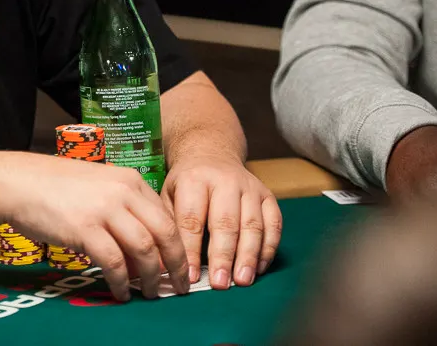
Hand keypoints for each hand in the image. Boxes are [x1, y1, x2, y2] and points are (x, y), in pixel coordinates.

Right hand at [0, 152, 189, 301]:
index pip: (166, 216)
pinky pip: (114, 263)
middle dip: (176, 265)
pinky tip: (121, 292)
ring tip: (149, 293)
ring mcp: (104, 209)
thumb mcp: (98, 186)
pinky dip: (122, 282)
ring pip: (144, 250)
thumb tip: (142, 250)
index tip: (179, 266)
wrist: (17, 182)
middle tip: (178, 286)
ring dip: (151, 278)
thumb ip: (122, 209)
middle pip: (164, 233)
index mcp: (130, 179)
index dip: (176, 246)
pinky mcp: (85, 228)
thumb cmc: (53, 186)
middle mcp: (123, 191)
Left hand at [161, 153, 281, 290]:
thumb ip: (168, 226)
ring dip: (248, 256)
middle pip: (225, 223)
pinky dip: (268, 248)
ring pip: (252, 224)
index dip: (191, 251)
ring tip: (242, 281)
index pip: (192, 220)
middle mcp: (224, 181)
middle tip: (221, 283)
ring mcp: (249, 187)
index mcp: (194, 180)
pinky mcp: (267, 195)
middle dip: (223, 256)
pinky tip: (259, 268)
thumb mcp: (168, 195)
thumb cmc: (186, 183)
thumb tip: (163, 263)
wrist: (211, 153)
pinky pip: (274, 223)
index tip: (189, 277)